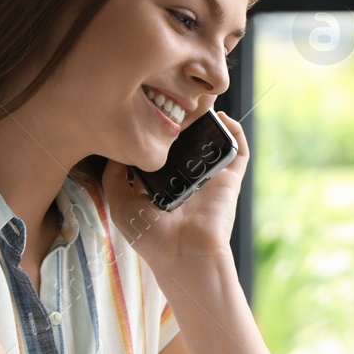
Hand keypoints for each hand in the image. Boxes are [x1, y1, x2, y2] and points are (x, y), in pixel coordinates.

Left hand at [101, 110, 248, 272]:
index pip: (161, 151)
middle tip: (176, 100)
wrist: (185, 253)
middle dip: (184, 119)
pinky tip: (223, 118)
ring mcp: (209, 178)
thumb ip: (114, 177)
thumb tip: (117, 151)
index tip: (150, 109)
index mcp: (161, 184)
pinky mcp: (230, 179)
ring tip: (200, 102)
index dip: (158, 130)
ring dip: (210, 120)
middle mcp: (186, 178)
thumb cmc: (152, 236)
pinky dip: (235, 132)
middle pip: (187, 141)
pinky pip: (239, 150)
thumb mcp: (121, 204)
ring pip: (213, 140)